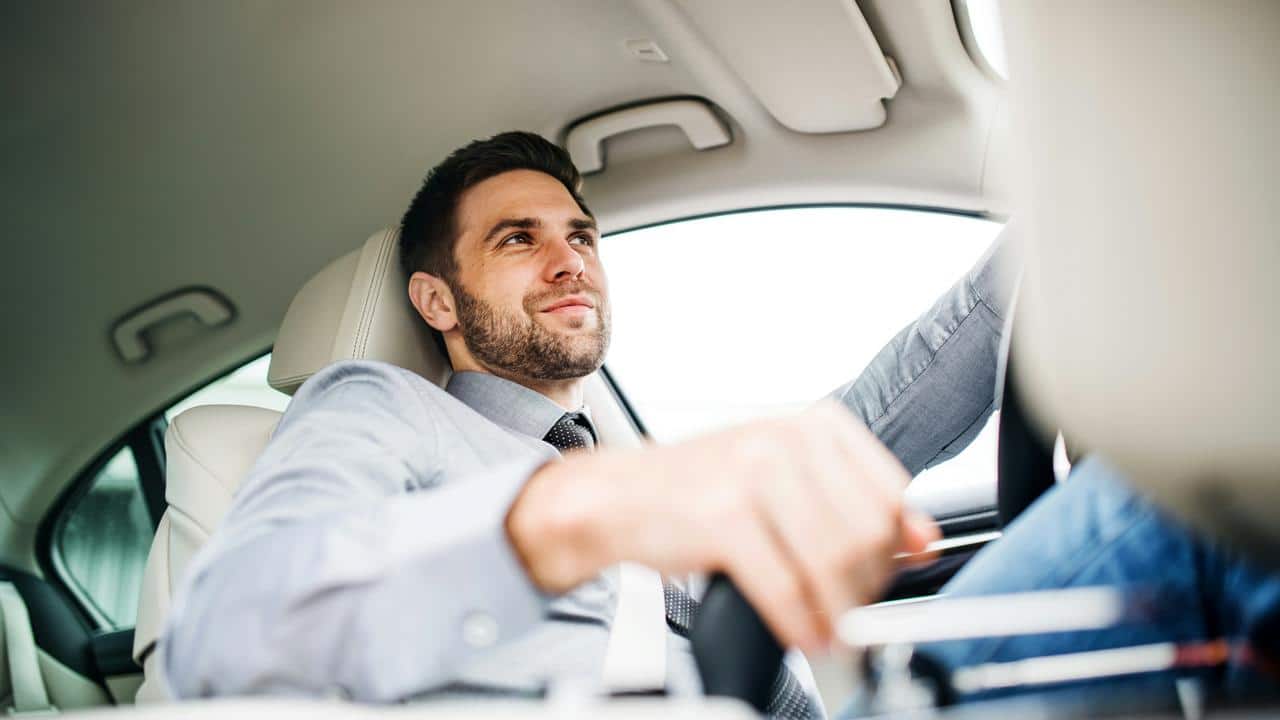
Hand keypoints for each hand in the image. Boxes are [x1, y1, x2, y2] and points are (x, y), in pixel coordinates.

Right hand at [506, 400, 939, 651]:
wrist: (618, 497)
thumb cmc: (704, 490)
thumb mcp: (788, 482)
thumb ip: (856, 506)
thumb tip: (922, 540)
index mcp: (813, 423)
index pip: (890, 494)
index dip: (890, 550)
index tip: (878, 578)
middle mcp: (786, 438)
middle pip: (866, 532)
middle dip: (864, 588)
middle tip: (849, 613)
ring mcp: (753, 474)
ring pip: (832, 562)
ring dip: (837, 613)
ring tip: (829, 630)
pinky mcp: (722, 517)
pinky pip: (785, 587)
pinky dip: (800, 622)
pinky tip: (802, 633)